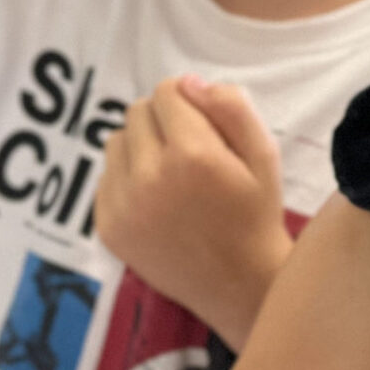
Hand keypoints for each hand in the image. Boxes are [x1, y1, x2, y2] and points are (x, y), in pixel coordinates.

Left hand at [94, 75, 292, 348]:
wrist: (239, 286)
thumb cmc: (256, 215)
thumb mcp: (264, 155)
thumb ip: (232, 107)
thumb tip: (188, 83)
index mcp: (193, 156)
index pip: (167, 92)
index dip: (186, 100)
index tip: (201, 122)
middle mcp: (151, 178)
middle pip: (137, 113)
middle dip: (162, 121)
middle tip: (188, 150)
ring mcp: (124, 206)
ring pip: (116, 142)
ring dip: (140, 147)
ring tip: (170, 174)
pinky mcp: (108, 227)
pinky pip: (105, 178)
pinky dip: (126, 179)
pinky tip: (156, 200)